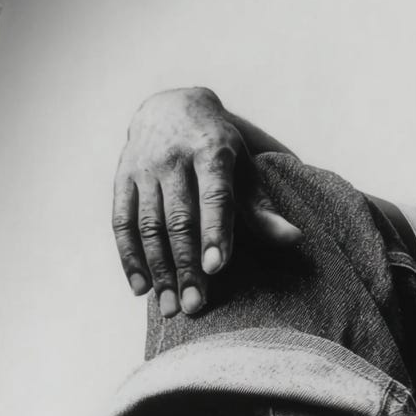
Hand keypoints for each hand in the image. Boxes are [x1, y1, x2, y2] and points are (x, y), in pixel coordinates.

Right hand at [111, 88, 299, 316]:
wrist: (170, 108)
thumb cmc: (219, 148)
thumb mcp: (245, 169)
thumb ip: (264, 208)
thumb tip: (294, 239)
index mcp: (212, 152)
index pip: (215, 197)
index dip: (215, 233)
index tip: (216, 268)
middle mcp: (174, 158)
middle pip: (179, 220)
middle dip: (186, 266)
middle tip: (194, 306)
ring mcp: (144, 168)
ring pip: (148, 226)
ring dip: (158, 270)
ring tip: (170, 307)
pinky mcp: (121, 178)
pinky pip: (121, 223)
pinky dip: (129, 257)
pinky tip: (141, 287)